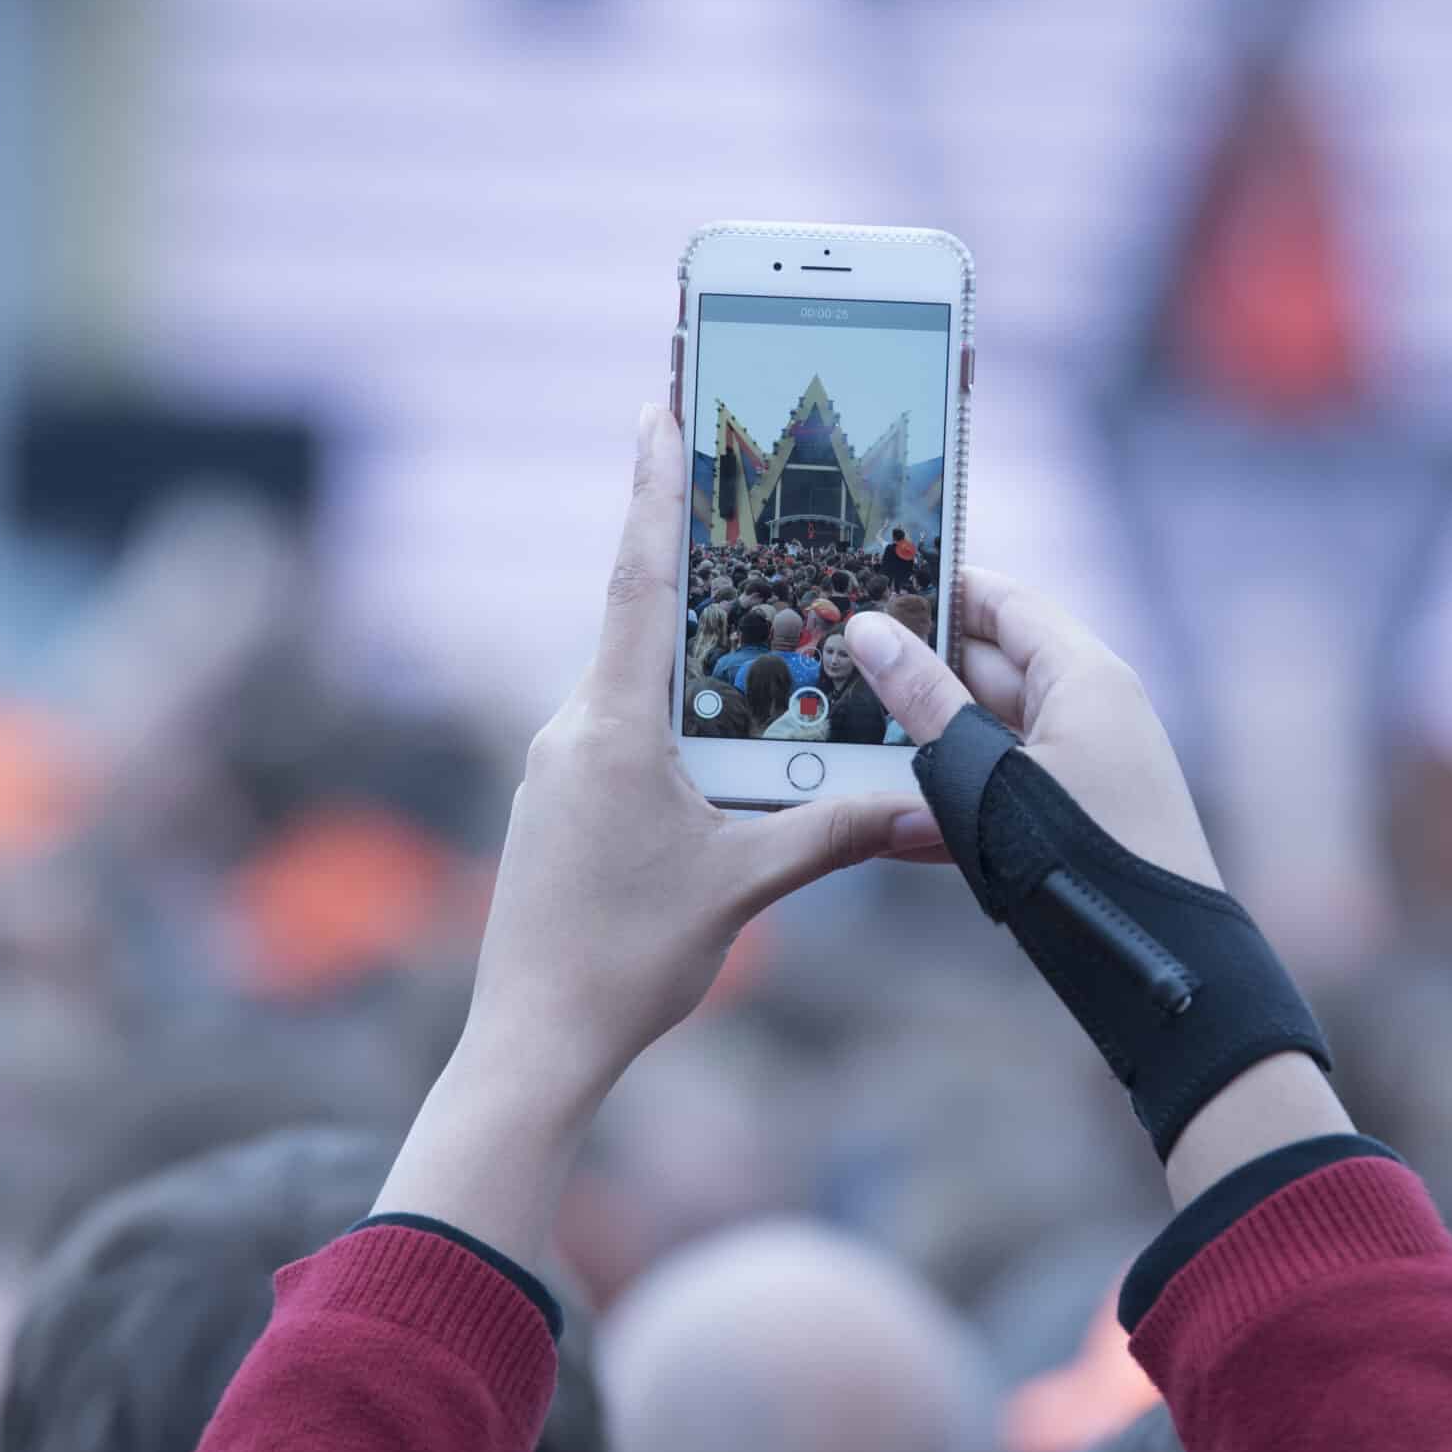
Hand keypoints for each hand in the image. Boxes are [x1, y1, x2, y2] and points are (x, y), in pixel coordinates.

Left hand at [375, 404, 937, 1266]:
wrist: (530, 1043)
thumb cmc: (626, 962)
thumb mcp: (744, 886)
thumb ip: (831, 828)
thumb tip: (920, 800)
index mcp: (613, 728)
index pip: (639, 582)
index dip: (653, 491)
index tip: (656, 408)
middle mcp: (574, 729)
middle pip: (642, 621)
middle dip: (691, 558)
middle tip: (729, 482)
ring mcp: (559, 766)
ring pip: (635, 682)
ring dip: (690, 650)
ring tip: (751, 617)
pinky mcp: (559, 802)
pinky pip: (623, 730)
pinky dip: (672, 712)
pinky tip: (716, 735)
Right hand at [845, 572, 1349, 1205]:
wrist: (1157, 973)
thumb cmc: (1081, 858)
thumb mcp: (989, 774)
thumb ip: (925, 700)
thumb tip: (871, 628)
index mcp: (1084, 676)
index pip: (1006, 602)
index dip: (941, 586)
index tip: (869, 579)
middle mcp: (1086, 712)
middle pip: (989, 666)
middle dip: (915, 666)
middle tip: (832, 659)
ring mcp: (1077, 770)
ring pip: (982, 735)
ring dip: (918, 740)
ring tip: (834, 733)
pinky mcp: (1064, 824)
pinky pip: (994, 792)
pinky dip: (945, 798)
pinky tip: (884, 818)